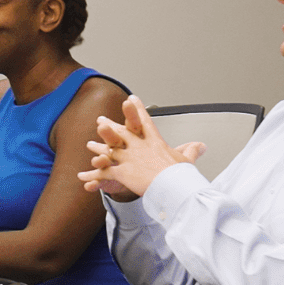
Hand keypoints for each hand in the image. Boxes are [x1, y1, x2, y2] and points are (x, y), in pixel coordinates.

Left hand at [77, 96, 204, 201]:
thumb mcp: (187, 160)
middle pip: (120, 132)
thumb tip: (201, 145)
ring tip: (90, 145)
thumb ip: (191, 151)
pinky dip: (92, 176)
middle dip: (110, 126)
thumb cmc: (181, 175)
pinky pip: (103, 173)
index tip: (131, 98)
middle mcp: (138, 147)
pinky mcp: (122, 172)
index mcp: (154, 142)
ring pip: (108, 150)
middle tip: (100, 120)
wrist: (173, 186)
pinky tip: (82, 177)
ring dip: (98, 148)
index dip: (137, 109)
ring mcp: (128, 158)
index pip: (144, 121)